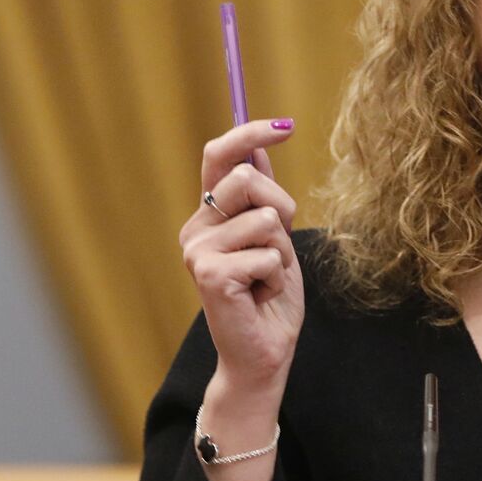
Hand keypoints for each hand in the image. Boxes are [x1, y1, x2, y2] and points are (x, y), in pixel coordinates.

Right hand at [182, 119, 303, 393]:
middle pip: (249, 179)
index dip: (250, 134)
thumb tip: (260, 151)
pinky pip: (268, 253)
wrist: (262, 355)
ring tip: (266, 280)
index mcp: (208, 215)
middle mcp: (196, 228)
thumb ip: (262, 198)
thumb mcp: (273, 238)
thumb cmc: (268, 299)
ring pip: (266, 218)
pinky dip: (277, 277)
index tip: (286, 125)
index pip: (219, 156)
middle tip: (277, 251)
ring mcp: (197, 250)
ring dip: (282, 252)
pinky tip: (260, 297)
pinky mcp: (209, 274)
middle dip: (283, 210)